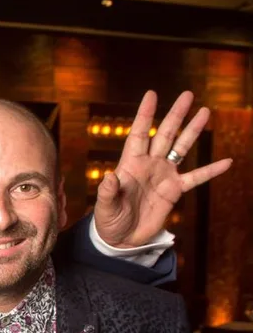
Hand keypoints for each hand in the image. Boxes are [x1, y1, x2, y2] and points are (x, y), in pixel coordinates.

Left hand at [94, 90, 231, 247]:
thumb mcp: (105, 206)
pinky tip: (227, 161)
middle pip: (165, 134)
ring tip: (205, 112)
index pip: (139, 133)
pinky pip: (196, 177)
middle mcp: (149, 164)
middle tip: (187, 95)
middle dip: (176, 115)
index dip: (145, 115)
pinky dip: (211, 170)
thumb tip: (109, 176)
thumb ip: (108, 191)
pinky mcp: (175, 190)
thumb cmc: (109, 220)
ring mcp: (164, 175)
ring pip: (181, 148)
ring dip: (193, 131)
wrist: (122, 238)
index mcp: (130, 163)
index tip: (152, 94)